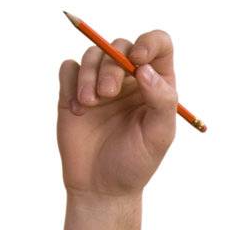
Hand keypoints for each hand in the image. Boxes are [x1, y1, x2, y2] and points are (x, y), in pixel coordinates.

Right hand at [56, 29, 179, 199]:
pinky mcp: (73, 91)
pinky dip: (71, 82)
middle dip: (111, 66)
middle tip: (107, 95)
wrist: (100, 186)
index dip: (149, 43)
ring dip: (89, 75)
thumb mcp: (159, 135)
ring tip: (90, 104)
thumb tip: (145, 69)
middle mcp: (129, 78)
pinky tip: (77, 110)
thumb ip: (162, 100)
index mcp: (156, 84)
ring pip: (92, 54)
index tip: (137, 60)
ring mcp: (100, 83)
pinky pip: (68, 68)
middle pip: (120, 46)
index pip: (159, 45)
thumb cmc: (136, 162)